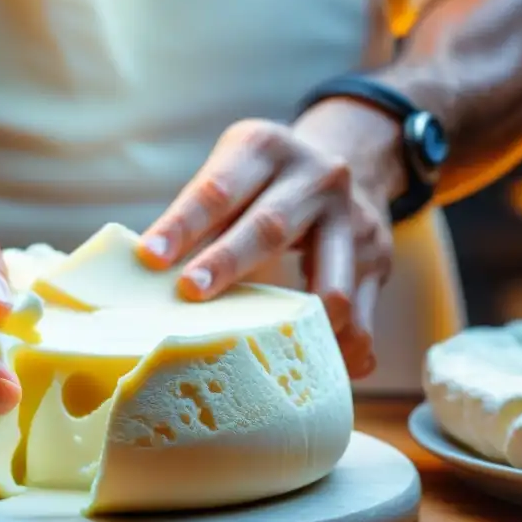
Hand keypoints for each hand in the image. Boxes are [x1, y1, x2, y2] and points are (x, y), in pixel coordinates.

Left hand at [139, 104, 404, 378]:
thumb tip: (143, 278)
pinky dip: (345, 348)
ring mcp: (353, 220)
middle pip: (270, 226)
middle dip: (228, 264)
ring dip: (295, 323)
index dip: (183, 225)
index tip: (150, 258)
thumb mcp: (233, 173)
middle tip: (191, 294)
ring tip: (263, 354)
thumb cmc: (263, 183)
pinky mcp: (378, 259)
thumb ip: (198, 218)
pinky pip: (364, 314)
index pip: (218, 189)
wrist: (345, 162)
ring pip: (331, 281)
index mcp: (266, 151)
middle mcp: (316, 178)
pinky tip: (324, 371)